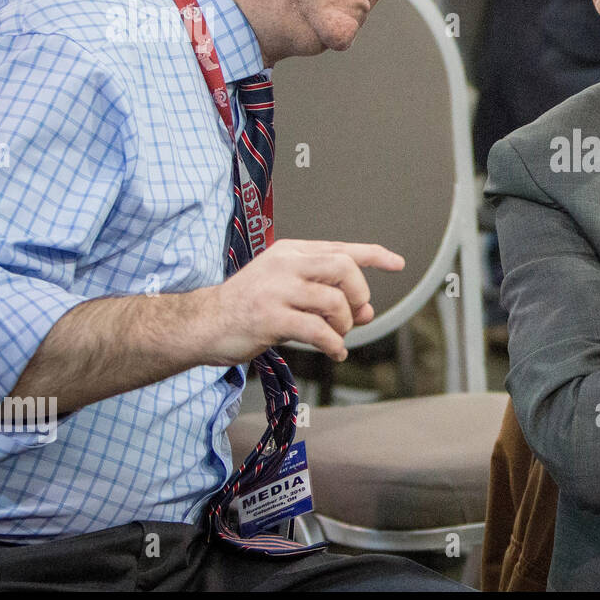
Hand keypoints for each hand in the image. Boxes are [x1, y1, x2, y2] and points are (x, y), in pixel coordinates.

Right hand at [204, 239, 403, 364]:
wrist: (202, 324)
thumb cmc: (247, 308)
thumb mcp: (288, 293)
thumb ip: (326, 297)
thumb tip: (367, 312)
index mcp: (291, 252)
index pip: (341, 248)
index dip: (375, 255)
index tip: (397, 263)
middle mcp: (285, 264)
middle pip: (344, 268)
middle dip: (359, 295)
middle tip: (354, 315)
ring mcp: (275, 289)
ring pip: (333, 300)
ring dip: (344, 324)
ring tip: (337, 337)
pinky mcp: (268, 317)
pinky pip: (317, 330)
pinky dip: (334, 344)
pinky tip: (335, 352)